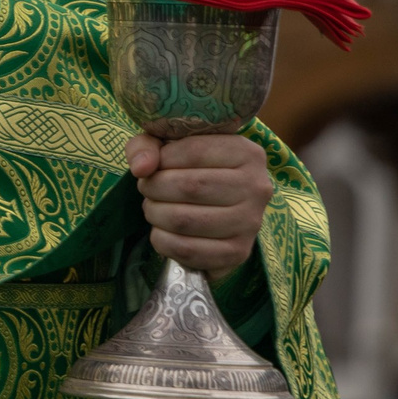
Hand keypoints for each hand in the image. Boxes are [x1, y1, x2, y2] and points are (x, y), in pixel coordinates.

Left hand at [128, 132, 272, 277]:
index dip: (161, 160)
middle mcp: (256, 188)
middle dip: (154, 188)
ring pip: (185, 220)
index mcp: (247, 153)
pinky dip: (162, 241)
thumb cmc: (189, 168)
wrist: (216, 207)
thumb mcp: (168, 145)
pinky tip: (162, 231)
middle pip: (189, 187)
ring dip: (155, 214)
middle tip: (147, 190)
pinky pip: (187, 250)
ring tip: (154, 208)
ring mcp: (250, 223)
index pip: (194, 151)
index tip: (152, 167)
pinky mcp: (238, 253)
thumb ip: (147, 146)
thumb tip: (141, 168)